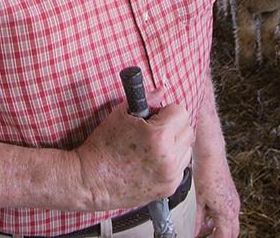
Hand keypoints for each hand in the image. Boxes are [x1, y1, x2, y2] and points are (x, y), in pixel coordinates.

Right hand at [74, 88, 193, 210]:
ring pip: (186, 149)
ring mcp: (170, 175)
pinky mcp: (169, 188)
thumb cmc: (102, 147)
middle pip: (187, 130)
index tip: (157, 115)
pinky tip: (152, 160)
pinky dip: (171, 162)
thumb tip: (161, 91)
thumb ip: (147, 99)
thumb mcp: (121, 115)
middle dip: (173, 126)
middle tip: (154, 129)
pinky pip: (180, 168)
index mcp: (158, 136)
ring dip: (174, 144)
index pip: (181, 112)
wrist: (92, 180)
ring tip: (153, 146)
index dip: (167, 111)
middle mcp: (168, 157)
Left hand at [192, 160, 239, 237]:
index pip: (225, 237)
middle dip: (220, 236)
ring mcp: (234, 202)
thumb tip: (195, 232)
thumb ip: (198, 220)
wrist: (212, 157)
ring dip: (220, 227)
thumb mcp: (198, 202)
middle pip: (232, 233)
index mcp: (225, 213)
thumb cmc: (205, 174)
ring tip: (205, 226)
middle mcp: (233, 209)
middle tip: (208, 237)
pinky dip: (221, 216)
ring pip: (231, 223)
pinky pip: (230, 212)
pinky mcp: (232, 195)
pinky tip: (209, 213)